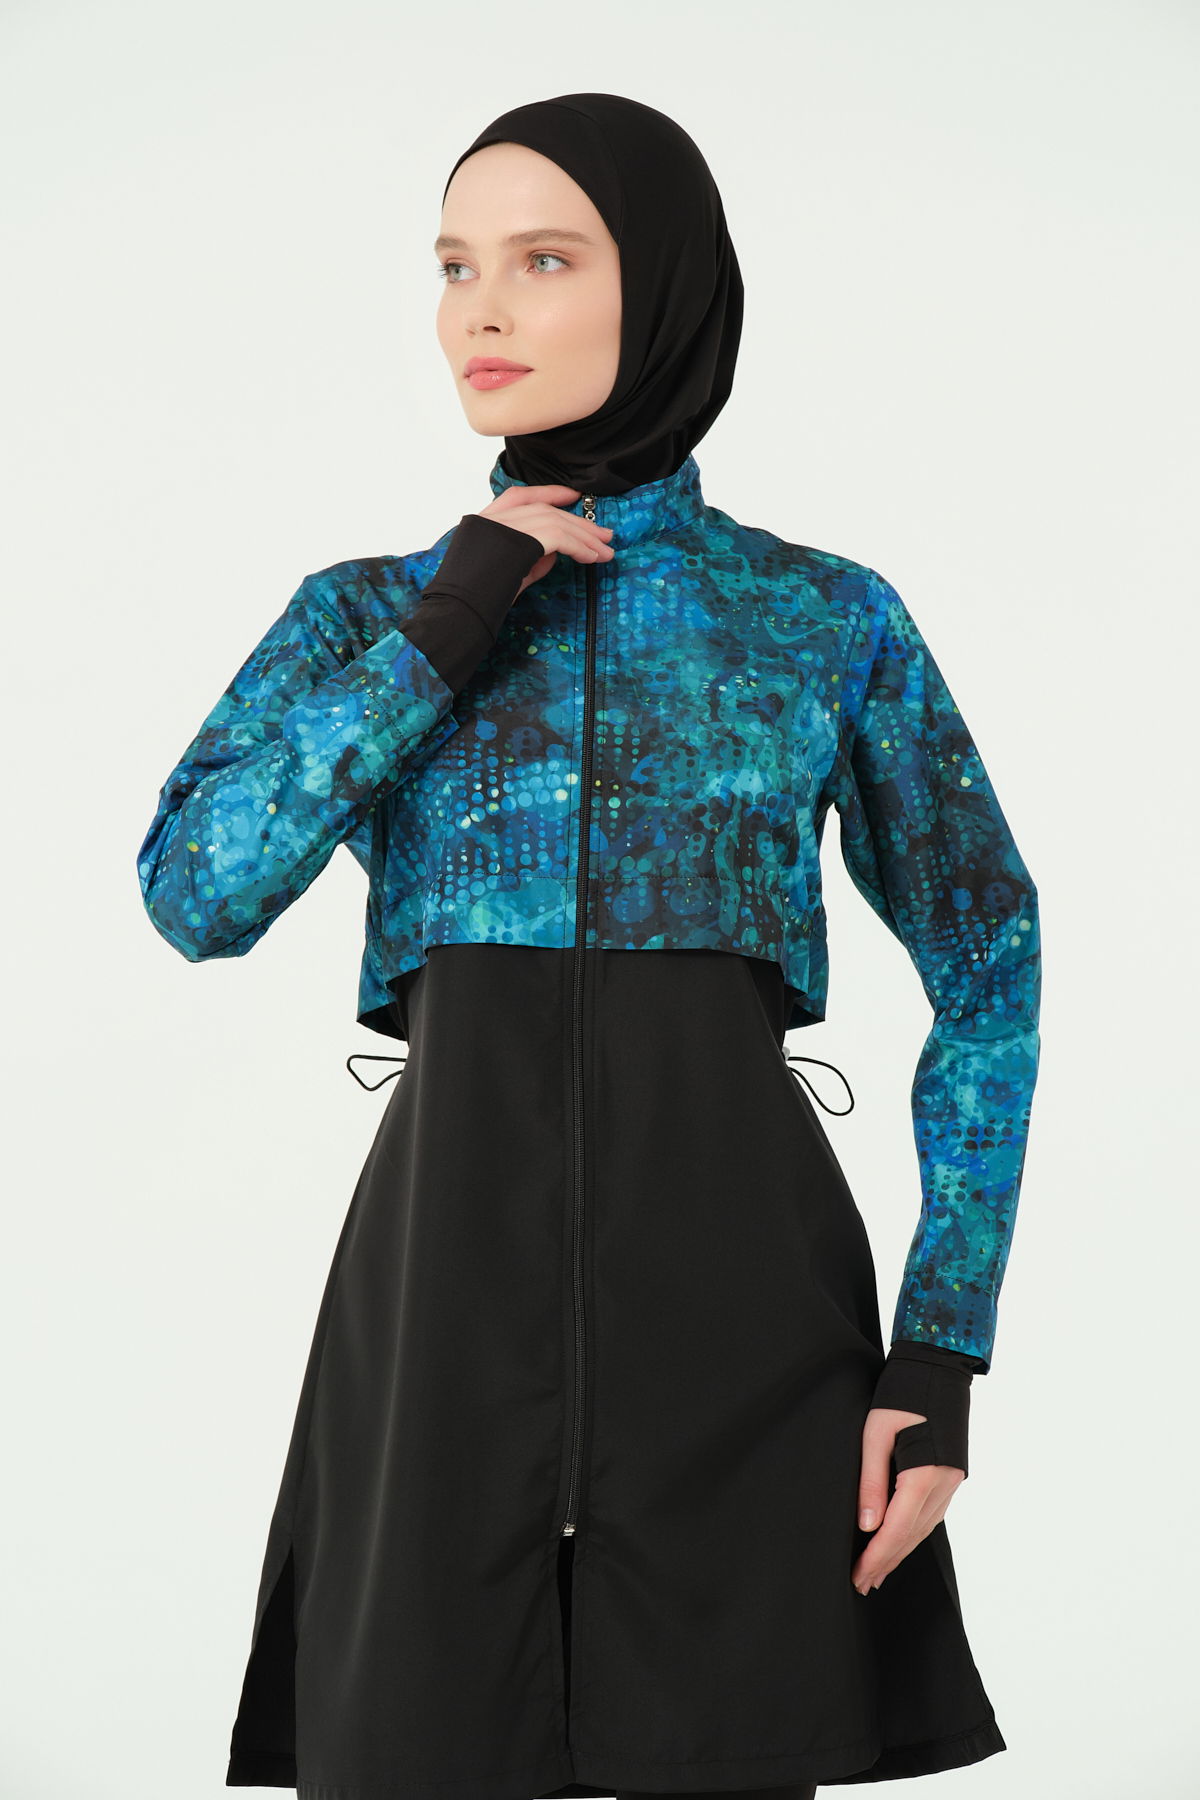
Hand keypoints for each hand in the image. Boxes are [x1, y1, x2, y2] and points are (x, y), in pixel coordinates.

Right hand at [477, 485, 614, 597]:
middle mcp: (493, 518)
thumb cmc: (476, 599)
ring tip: (605, 550)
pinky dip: (578, 547)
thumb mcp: (507, 575)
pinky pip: (558, 537)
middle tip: (603, 535)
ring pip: (554, 521)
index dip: (549, 493)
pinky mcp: (518, 540)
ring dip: (584, 537)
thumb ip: (530, 561)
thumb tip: (555, 554)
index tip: (573, 496)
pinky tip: (590, 557)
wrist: (458, 611)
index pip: (519, 496)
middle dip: (578, 522)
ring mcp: (503, 526)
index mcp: (484, 522)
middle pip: (544, 509)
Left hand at [851, 1407, 964, 1596]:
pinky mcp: (951, 1476)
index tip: (858, 1575)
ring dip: (900, 1552)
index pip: (897, 1529)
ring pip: (924, 1529)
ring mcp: (951, 1482)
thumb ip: (871, 1480)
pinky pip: (931, 1515)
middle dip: (886, 1562)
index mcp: (924, 1473)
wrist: (939, 1368)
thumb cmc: (902, 1393)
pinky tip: (899, 1541)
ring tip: (877, 1572)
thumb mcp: (875, 1432)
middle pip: (912, 1535)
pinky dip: (913, 1533)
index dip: (877, 1556)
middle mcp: (944, 1483)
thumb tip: (867, 1525)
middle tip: (861, 1583)